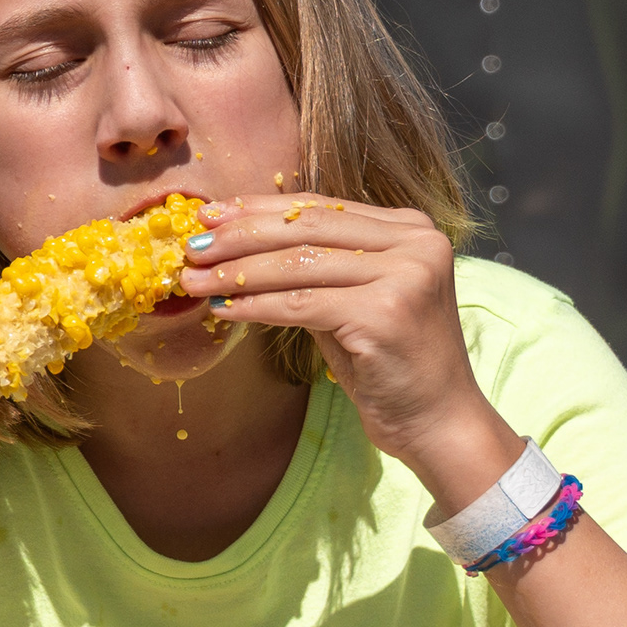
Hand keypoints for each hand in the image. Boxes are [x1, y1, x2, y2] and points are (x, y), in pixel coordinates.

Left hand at [176, 194, 514, 510]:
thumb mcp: (349, 297)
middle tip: (191, 247)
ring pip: (298, 264)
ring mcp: (406, 275)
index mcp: (410, 228)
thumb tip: (230, 241)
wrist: (436, 419)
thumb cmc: (385, 360)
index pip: (320, 207)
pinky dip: (254, 306)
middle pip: (305, 227)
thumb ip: (310, 264)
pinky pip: (300, 304)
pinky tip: (222, 309)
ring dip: (235, 272)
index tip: (209, 214)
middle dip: (239, 236)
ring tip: (192, 281)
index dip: (258, 208)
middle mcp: (416, 243)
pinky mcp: (387, 313)